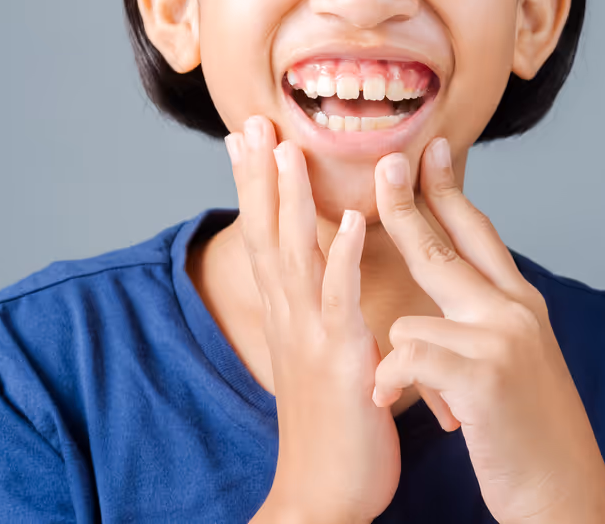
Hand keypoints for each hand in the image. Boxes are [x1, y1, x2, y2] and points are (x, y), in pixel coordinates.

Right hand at [227, 116, 396, 523]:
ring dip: (292, 199)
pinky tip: (356, 219)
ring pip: (297, 254)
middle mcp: (292, 319)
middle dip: (259, 176)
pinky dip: (347, 256)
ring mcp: (313, 336)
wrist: (324, 498)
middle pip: (268, 234)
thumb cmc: (334, 432)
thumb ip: (324, 318)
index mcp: (290, 317)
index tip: (248, 136)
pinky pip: (343, 299)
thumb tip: (332, 288)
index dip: (255, 187)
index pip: (267, 238)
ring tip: (287, 145)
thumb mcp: (323, 361)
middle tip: (250, 118)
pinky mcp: (343, 358)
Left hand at [371, 138, 604, 523]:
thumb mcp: (518, 360)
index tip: (430, 150)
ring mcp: (499, 340)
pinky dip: (389, 385)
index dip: (450, 190)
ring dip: (399, 366)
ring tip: (432, 408)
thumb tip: (456, 288)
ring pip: (409, 319)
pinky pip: (405, 359)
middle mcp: (514, 311)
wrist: (565, 493)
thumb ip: (489, 317)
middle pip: (444, 245)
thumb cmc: (530, 434)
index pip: (479, 232)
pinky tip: (393, 409)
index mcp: (520, 304)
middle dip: (406, 202)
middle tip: (383, 162)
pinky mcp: (481, 376)